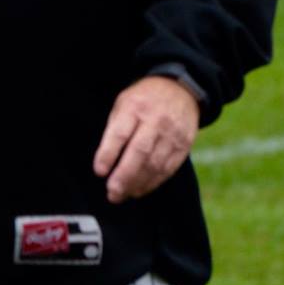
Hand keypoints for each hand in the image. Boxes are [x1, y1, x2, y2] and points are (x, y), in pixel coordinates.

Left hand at [92, 76, 199, 204]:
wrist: (179, 89)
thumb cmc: (143, 100)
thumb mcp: (123, 103)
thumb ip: (115, 128)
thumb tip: (105, 160)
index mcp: (134, 108)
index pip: (120, 134)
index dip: (108, 154)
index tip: (99, 172)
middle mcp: (155, 121)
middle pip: (139, 152)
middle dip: (124, 176)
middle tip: (112, 193)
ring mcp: (172, 134)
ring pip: (155, 164)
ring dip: (138, 183)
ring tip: (123, 194)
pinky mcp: (184, 145)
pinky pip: (168, 168)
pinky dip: (153, 182)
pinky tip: (140, 189)